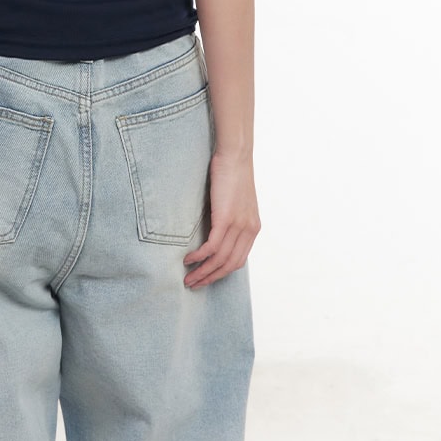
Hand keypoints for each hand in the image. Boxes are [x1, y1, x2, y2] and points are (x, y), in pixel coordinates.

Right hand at [183, 152, 260, 287]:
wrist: (236, 155)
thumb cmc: (232, 173)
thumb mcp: (235, 202)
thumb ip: (230, 219)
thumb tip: (214, 232)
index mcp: (253, 228)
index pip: (239, 261)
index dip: (221, 273)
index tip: (206, 278)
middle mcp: (249, 230)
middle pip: (230, 265)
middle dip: (210, 278)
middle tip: (193, 284)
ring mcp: (238, 226)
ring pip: (220, 260)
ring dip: (203, 272)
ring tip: (188, 277)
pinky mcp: (225, 219)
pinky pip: (212, 247)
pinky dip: (199, 257)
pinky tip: (188, 260)